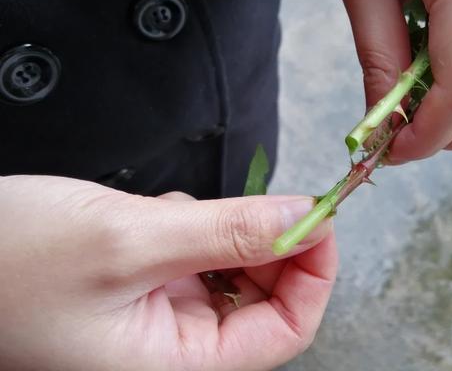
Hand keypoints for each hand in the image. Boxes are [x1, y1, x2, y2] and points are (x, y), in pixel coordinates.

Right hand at [0, 175, 335, 370]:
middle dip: (268, 243)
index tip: (319, 216)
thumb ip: (227, 230)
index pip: (285, 331)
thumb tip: (304, 217)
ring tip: (170, 215)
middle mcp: (173, 347)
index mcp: (175, 364)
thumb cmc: (10, 260)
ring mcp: (158, 313)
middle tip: (263, 198)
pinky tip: (151, 216)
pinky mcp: (143, 283)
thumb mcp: (129, 240)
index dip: (314, 272)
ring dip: (221, 230)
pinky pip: (196, 251)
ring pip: (231, 267)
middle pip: (265, 297)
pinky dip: (190, 224)